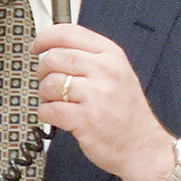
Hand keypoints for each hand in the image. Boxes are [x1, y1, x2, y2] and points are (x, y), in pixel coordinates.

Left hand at [33, 24, 179, 180]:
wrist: (143, 147)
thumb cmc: (127, 113)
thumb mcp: (118, 73)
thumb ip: (90, 57)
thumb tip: (53, 48)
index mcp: (112, 55)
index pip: (69, 33)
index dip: (45, 37)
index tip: (37, 46)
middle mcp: (105, 71)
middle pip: (54, 57)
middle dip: (43, 71)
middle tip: (49, 82)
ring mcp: (95, 96)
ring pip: (49, 84)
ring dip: (45, 95)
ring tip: (57, 102)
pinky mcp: (85, 120)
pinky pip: (49, 109)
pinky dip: (47, 114)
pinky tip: (58, 117)